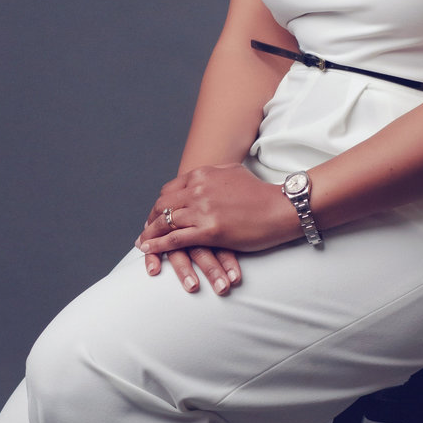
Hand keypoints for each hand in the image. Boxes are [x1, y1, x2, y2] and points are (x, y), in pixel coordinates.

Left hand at [136, 164, 299, 286]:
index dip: (161, 204)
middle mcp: (198, 190)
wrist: (281, 208)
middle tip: (146, 230)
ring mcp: (202, 210)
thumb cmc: (261, 193)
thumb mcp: (234, 172)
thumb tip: (203, 175)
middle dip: (151, 219)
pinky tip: (147, 250)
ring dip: (149, 233)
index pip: (170, 190)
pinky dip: (157, 245)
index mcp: (202, 174)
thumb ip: (214, 172)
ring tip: (142, 242)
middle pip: (163, 205)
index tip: (157, 214)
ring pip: (165, 222)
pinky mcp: (209, 231)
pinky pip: (174, 239)